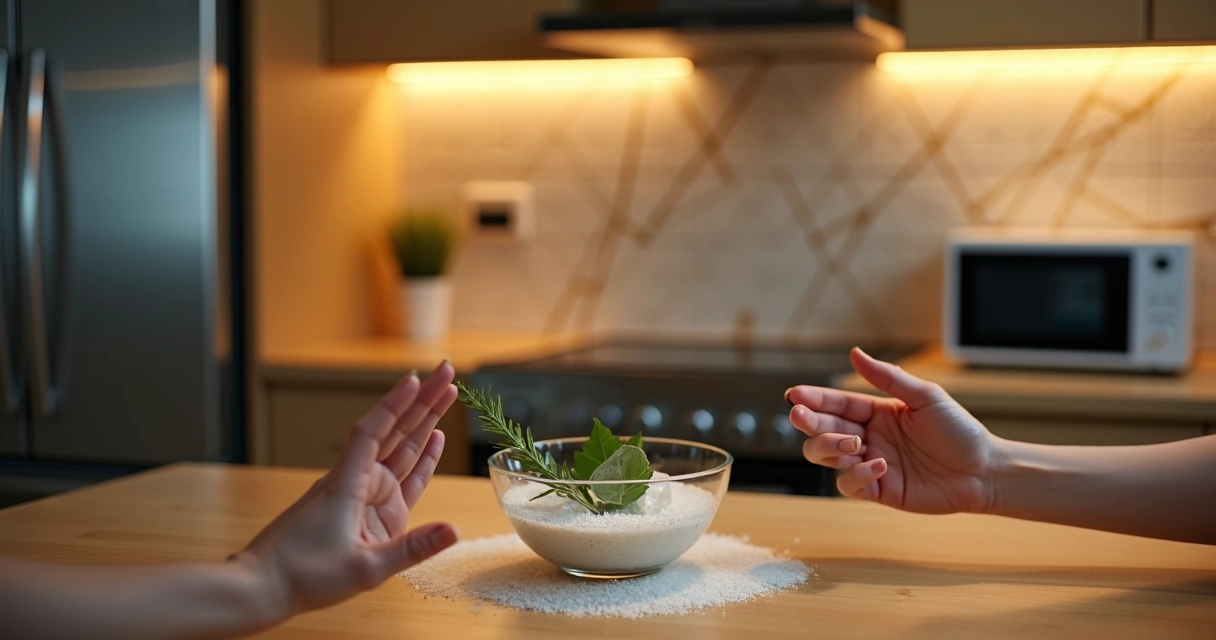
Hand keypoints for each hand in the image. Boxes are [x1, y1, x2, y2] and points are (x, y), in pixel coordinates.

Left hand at [237, 361, 459, 617]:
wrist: (267, 587)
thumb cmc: (303, 575)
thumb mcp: (363, 568)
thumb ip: (412, 549)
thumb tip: (453, 531)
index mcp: (348, 485)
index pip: (374, 432)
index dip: (395, 404)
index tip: (415, 378)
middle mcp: (358, 482)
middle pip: (394, 431)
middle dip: (422, 401)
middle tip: (446, 373)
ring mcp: (365, 495)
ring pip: (400, 449)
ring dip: (424, 422)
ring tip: (447, 394)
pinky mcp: (372, 512)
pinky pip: (402, 478)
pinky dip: (420, 459)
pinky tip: (434, 439)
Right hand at [786, 348, 998, 514]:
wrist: (984, 472)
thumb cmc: (960, 431)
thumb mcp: (925, 397)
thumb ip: (887, 377)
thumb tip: (855, 353)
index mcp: (876, 412)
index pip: (836, 403)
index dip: (814, 399)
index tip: (795, 395)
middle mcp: (868, 437)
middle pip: (822, 430)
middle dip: (809, 423)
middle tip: (801, 416)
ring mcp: (870, 464)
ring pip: (827, 457)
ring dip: (830, 447)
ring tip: (853, 443)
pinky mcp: (879, 490)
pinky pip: (849, 485)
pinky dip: (856, 475)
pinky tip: (877, 464)